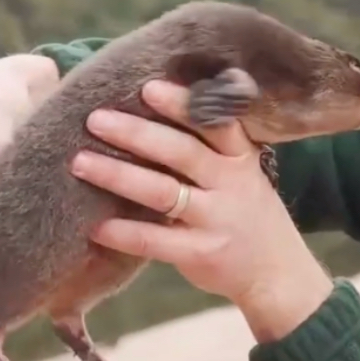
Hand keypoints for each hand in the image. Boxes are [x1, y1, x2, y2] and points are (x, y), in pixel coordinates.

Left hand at [71, 80, 334, 341]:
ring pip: (164, 192)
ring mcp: (218, 220)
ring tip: (81, 162)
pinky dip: (124, 233)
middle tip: (95, 119)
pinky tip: (96, 226)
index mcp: (240, 159)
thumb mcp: (242, 175)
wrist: (278, 273)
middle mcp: (232, 184)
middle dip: (137, 133)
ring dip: (119, 175)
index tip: (148, 87)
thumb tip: (149, 113)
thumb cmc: (248, 215)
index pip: (215, 124)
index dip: (183, 105)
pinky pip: (157, 240)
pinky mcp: (203, 253)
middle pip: (182, 152)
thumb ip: (208, 150)